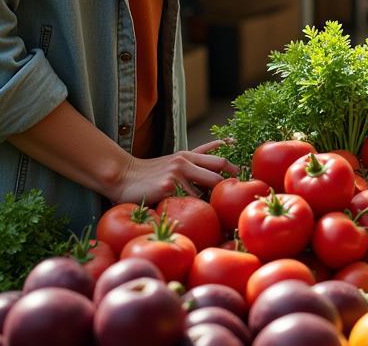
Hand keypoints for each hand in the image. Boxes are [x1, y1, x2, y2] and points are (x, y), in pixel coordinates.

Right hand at [111, 140, 237, 202]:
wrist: (122, 176)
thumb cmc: (150, 172)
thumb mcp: (174, 159)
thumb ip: (194, 160)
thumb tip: (221, 150)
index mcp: (187, 155)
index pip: (217, 158)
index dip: (233, 167)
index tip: (246, 175)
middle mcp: (184, 162)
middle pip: (217, 171)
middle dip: (230, 182)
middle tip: (239, 193)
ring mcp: (177, 174)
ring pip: (203, 189)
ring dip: (210, 201)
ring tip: (218, 212)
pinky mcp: (167, 187)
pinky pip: (186, 200)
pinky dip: (191, 209)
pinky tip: (192, 216)